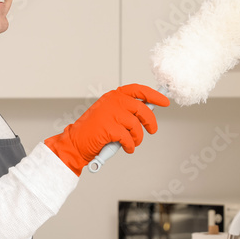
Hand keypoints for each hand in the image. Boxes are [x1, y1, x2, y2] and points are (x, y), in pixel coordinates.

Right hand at [44, 84, 168, 175]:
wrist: (75, 142)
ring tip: (133, 143)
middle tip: (152, 130)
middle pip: (142, 109)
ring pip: (136, 126)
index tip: (164, 101)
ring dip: (138, 138)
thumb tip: (147, 112)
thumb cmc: (93, 130)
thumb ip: (126, 111)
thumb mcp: (109, 114)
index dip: (154, 96)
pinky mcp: (109, 128)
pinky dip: (130, 146)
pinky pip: (128, 138)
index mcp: (113, 96)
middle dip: (150, 122)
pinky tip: (126, 148)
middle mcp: (113, 102)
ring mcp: (111, 114)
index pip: (139, 90)